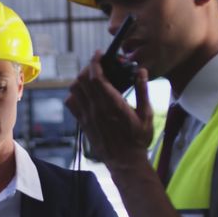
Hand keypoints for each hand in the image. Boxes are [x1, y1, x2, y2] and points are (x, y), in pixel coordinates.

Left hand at [67, 53, 153, 167]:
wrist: (125, 162)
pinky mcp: (83, 124)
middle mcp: (96, 109)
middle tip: (98, 66)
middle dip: (89, 68)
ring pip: (74, 90)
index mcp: (112, 105)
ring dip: (80, 80)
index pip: (96, 78)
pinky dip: (74, 94)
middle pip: (82, 80)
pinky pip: (71, 103)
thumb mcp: (146, 114)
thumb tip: (141, 70)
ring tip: (91, 78)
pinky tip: (85, 94)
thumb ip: (143, 90)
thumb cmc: (138, 139)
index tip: (99, 54)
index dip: (95, 62)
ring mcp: (87, 117)